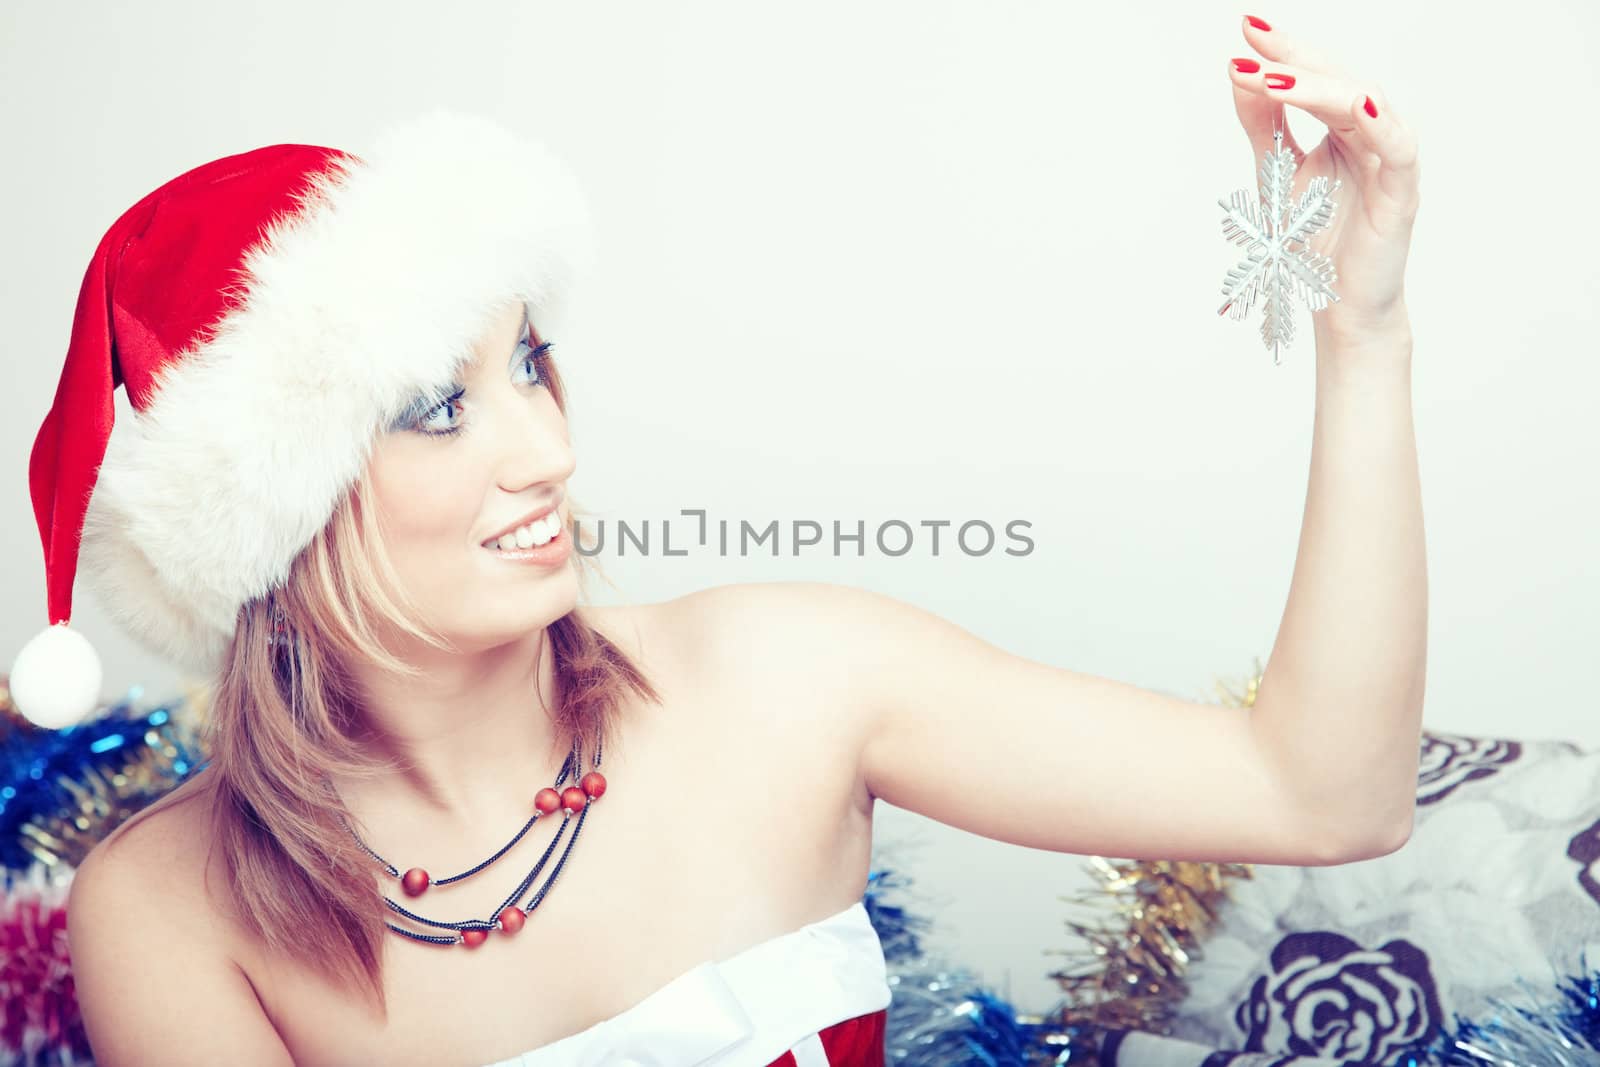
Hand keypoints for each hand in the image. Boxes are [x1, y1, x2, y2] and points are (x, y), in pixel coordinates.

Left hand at [1229, 15, 1420, 348]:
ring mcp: (1389, 158)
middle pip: (1338, 80)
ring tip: (1273, 78)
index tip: (1246, 26)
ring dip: (1318, 89)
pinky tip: (1352, 103)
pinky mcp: (1402, 190)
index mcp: (1341, 125)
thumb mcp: (1276, 172)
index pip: (1314, 76)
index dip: (1285, 49)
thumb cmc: (1315, 240)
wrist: (1337, 304)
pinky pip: (1397, 147)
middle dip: (1295, 60)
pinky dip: (1376, 123)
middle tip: (1254, 45)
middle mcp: (1369, 133)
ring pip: (1363, 105)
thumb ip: (1262, 125)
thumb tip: (1240, 73)